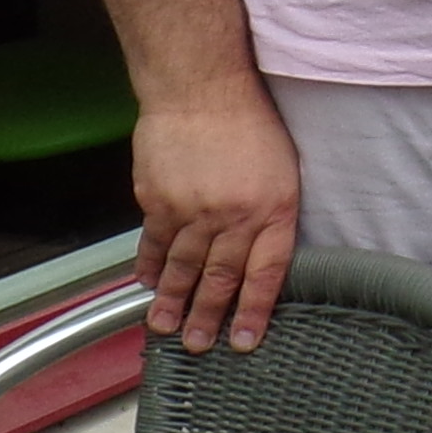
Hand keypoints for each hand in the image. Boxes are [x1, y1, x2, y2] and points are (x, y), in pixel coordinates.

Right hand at [136, 84, 300, 352]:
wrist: (200, 87)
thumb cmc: (250, 123)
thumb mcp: (283, 170)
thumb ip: (272, 217)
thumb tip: (259, 260)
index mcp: (271, 211)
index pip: (264, 275)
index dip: (253, 313)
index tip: (243, 342)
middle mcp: (232, 217)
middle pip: (219, 279)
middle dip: (208, 317)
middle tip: (198, 345)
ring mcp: (191, 210)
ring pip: (181, 267)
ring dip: (173, 301)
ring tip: (166, 328)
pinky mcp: (157, 199)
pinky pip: (153, 242)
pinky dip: (150, 265)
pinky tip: (148, 283)